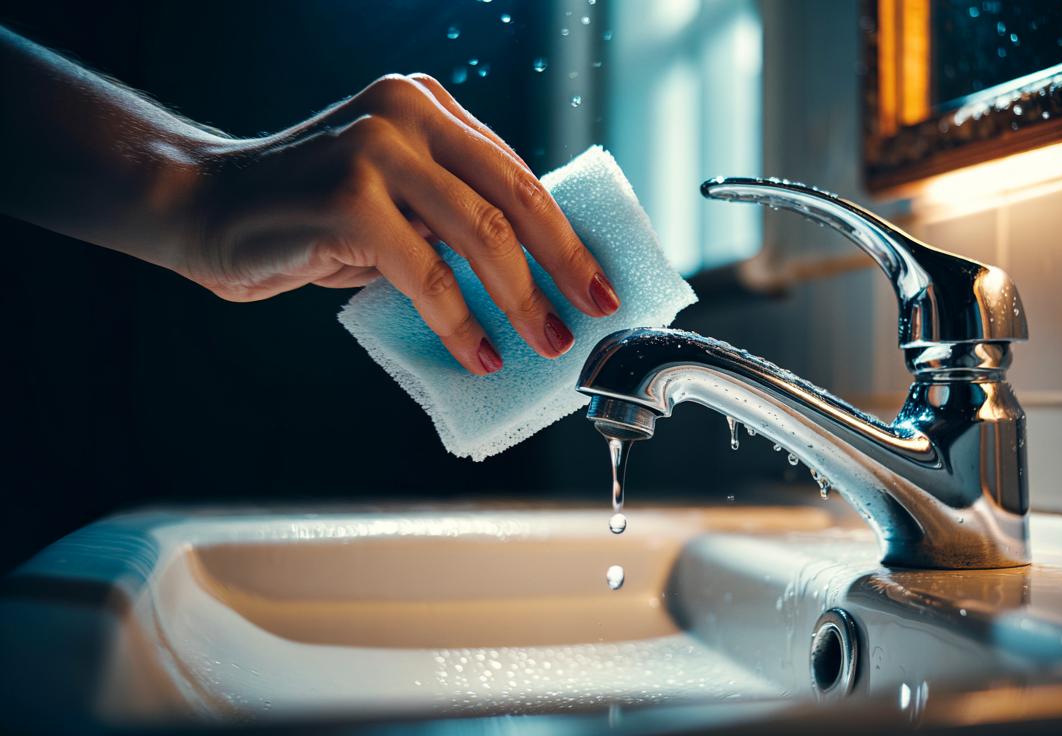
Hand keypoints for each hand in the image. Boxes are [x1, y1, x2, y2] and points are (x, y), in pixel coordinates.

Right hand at [181, 74, 620, 374]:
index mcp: (426, 106)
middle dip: (565, 262)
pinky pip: (427, 271)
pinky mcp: (349, 196)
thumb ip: (448, 214)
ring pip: (482, 232)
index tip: (596, 278)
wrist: (199, 206)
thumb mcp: (390, 200)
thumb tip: (531, 272)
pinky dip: (460, 320)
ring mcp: (376, 149)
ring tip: (547, 340)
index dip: (564, 232)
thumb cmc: (302, 214)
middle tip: (595, 309)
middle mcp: (407, 112)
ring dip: (523, 298)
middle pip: (515, 195)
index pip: (516, 172)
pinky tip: (479, 352)